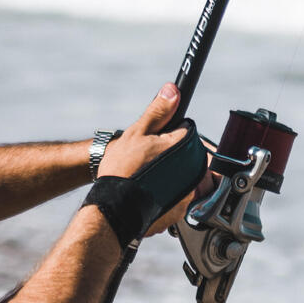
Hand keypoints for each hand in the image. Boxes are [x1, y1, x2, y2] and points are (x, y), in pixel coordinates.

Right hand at [98, 85, 206, 236]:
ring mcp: (187, 194)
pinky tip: (150, 193)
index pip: (187, 132)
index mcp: (183, 147)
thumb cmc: (122, 171)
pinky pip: (178, 198)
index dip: (172, 134)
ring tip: (149, 177)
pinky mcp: (180, 212)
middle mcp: (191, 172)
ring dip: (172, 175)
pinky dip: (167, 195)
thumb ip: (158, 111)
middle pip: (190, 156)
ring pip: (185, 178)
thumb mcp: (137, 133)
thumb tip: (173, 90)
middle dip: (174, 155)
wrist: (112, 208)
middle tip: (151, 160)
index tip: (160, 140)